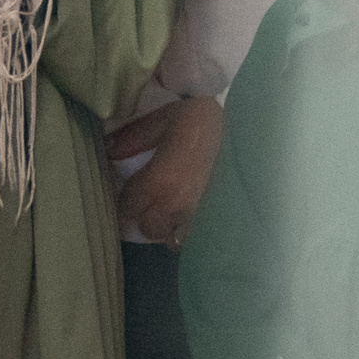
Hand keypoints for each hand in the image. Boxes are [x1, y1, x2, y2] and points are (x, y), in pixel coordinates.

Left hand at [107, 94, 223, 244]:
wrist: (253, 128)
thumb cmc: (206, 121)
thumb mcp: (167, 118)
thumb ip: (134, 136)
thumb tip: (106, 149)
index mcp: (157, 183)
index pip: (126, 205)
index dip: (128, 195)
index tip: (135, 186)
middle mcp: (173, 209)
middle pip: (147, 226)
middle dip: (147, 213)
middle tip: (155, 197)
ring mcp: (197, 220)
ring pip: (170, 238)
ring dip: (168, 225)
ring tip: (175, 208)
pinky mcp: (217, 224)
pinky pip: (194, 240)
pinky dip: (189, 231)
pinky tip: (194, 215)